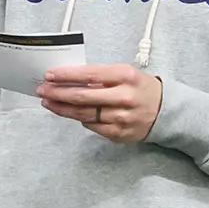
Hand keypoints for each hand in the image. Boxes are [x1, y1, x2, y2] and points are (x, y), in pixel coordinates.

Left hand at [38, 63, 161, 143]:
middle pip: (81, 97)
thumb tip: (69, 79)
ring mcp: (121, 118)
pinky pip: (92, 126)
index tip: (49, 75)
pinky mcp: (119, 133)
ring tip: (48, 102)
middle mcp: (123, 97)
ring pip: (83, 114)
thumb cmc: (141, 88)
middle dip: (57, 93)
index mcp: (125, 76)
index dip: (65, 76)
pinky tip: (70, 113)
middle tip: (42, 91)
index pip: (88, 75)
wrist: (166, 111)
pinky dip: (80, 119)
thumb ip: (101, 77)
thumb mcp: (126, 74)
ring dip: (61, 108)